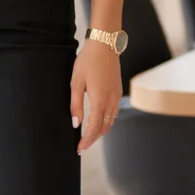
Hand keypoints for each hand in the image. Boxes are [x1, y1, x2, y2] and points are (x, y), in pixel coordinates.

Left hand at [70, 38, 121, 152]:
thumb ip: (76, 105)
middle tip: (82, 146)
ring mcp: (116, 96)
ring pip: (110, 122)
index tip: (79, 149)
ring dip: (100, 131)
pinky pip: (114, 113)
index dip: (86, 140)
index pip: (93, 128)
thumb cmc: (88, 61)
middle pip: (103, 128)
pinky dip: (106, 122)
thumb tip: (76, 124)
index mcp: (99, 100)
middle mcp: (111, 101)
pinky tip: (99, 122)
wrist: (105, 45)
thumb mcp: (76, 82)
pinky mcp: (118, 91)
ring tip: (89, 137)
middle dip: (93, 139)